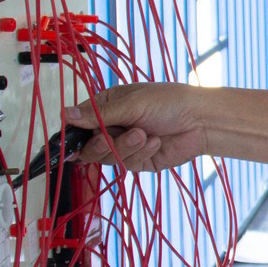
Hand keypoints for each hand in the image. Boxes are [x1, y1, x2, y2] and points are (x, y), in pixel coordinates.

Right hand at [65, 82, 207, 171]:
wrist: (202, 120)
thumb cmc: (170, 102)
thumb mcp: (132, 103)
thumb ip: (98, 114)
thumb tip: (65, 114)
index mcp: (106, 107)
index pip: (78, 123)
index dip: (72, 133)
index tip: (71, 138)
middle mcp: (112, 127)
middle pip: (87, 146)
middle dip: (101, 143)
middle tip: (111, 136)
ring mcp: (124, 146)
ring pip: (106, 157)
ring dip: (124, 147)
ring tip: (144, 134)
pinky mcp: (138, 161)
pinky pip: (126, 164)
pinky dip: (141, 153)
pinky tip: (155, 141)